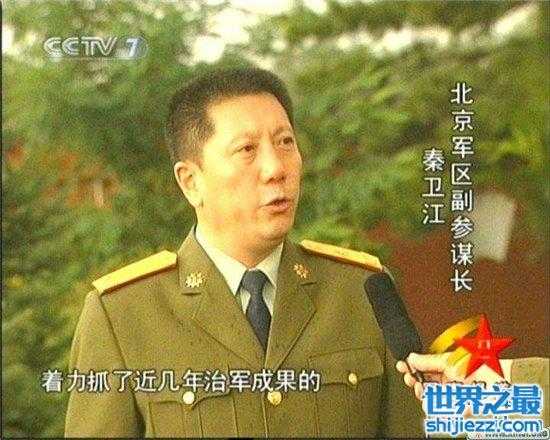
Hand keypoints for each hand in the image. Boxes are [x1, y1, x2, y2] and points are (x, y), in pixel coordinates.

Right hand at [396, 352, 512, 400]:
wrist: (499, 384)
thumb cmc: (481, 367)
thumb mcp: (449, 361)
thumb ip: (428, 361)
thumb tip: (411, 357)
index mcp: (445, 365)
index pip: (422, 366)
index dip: (411, 366)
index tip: (402, 366)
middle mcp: (448, 379)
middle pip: (423, 382)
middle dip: (415, 381)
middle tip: (412, 380)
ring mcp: (452, 393)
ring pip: (430, 397)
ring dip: (424, 394)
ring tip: (425, 391)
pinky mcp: (457, 406)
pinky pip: (441, 409)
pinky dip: (437, 406)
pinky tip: (435, 402)